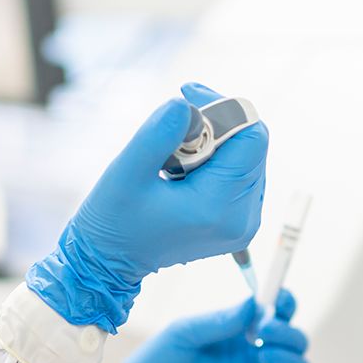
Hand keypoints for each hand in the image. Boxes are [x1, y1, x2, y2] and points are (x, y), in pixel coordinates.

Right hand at [28, 83, 267, 331]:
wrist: (110, 261)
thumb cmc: (113, 220)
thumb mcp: (126, 172)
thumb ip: (158, 134)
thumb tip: (187, 104)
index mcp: (219, 208)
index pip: (252, 138)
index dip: (223, 108)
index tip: (186, 100)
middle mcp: (243, 218)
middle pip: (252, 144)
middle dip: (216, 125)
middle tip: (174, 131)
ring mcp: (245, 222)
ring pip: (247, 155)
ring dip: (214, 142)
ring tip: (174, 158)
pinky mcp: (239, 220)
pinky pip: (240, 171)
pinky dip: (215, 159)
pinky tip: (184, 170)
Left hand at [73, 291, 315, 362]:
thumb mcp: (186, 335)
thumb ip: (220, 321)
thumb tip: (255, 303)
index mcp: (240, 335)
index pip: (276, 315)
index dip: (284, 302)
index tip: (280, 296)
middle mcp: (256, 360)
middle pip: (294, 340)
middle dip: (286, 330)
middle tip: (262, 329)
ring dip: (293, 357)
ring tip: (264, 353)